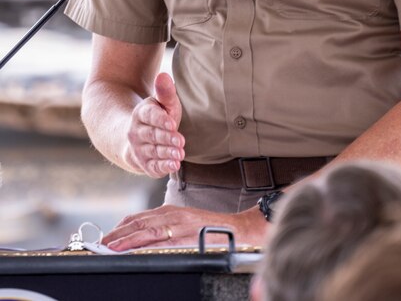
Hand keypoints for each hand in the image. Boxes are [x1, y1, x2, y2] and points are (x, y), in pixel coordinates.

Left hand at [102, 204, 268, 250]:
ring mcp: (179, 224)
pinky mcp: (188, 235)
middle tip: (100, 245)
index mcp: (168, 211)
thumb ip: (163, 229)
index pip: (137, 218)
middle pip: (138, 224)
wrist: (236, 229)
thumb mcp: (182, 224)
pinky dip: (147, 246)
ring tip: (111, 248)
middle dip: (117, 235)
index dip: (119, 229)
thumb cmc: (208, 229)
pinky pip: (163, 241)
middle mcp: (171, 214)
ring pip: (147, 231)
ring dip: (127, 240)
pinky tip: (137, 251)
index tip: (105, 238)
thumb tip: (140, 241)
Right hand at [123, 72, 184, 177]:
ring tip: (180, 154)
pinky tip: (174, 166)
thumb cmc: (159, 116)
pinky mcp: (144, 164)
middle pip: (152, 135)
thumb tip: (163, 75)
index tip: (172, 123)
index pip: (150, 115)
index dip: (160, 120)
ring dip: (167, 153)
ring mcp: (139, 149)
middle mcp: (136, 132)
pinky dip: (163, 167)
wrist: (140, 138)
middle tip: (180, 141)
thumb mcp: (163, 103)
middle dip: (166, 138)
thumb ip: (165, 92)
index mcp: (141, 113)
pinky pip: (153, 166)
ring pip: (153, 151)